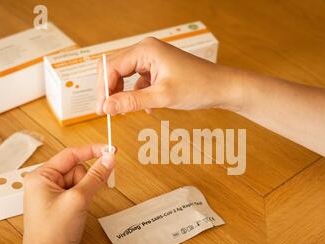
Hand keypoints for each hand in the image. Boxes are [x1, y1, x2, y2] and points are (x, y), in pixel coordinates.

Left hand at [19, 144, 115, 243]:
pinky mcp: (59, 206)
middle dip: (86, 179)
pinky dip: (83, 199)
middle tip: (84, 196)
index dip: (92, 150)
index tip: (111, 150)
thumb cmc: (54, 231)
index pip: (70, 154)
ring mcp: (51, 196)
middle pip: (76, 168)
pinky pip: (77, 193)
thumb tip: (109, 158)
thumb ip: (96, 176)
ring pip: (79, 182)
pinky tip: (78, 213)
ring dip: (85, 192)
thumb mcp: (78, 199)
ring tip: (78, 209)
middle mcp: (43, 183)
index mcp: (40, 176)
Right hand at [96, 37, 242, 114]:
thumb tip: (107, 107)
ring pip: (127, 76)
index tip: (102, 109)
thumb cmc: (198, 86)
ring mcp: (153, 60)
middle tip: (108, 112)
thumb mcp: (162, 97)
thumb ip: (132, 101)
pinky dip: (138, 95)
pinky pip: (139, 82)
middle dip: (111, 91)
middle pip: (116, 70)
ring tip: (125, 111)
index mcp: (146, 50)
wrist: (222, 88)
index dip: (104, 89)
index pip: (111, 66)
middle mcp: (147, 51)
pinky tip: (146, 108)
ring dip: (124, 94)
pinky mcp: (159, 70)